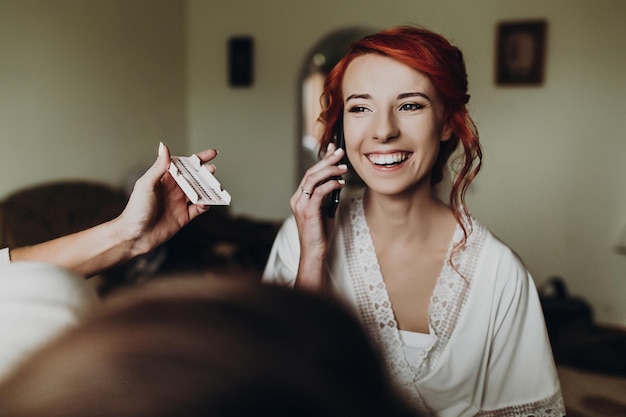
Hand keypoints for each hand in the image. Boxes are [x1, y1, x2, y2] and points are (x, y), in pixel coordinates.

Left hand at [118, 142, 218, 256]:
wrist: (135, 236)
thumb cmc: (136, 209)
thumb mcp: (146, 185)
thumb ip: (158, 167)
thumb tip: (164, 146)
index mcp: (165, 179)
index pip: (184, 165)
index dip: (198, 159)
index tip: (212, 153)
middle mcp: (174, 189)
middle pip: (195, 177)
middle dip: (206, 173)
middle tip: (213, 170)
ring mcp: (180, 203)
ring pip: (200, 192)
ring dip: (209, 188)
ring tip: (215, 185)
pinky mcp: (184, 217)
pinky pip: (199, 209)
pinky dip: (206, 204)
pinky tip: (208, 202)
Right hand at [291, 143, 346, 288]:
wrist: (314, 251)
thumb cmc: (319, 234)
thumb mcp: (323, 211)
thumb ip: (326, 197)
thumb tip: (337, 182)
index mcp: (299, 197)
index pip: (310, 174)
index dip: (322, 160)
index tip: (333, 151)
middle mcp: (297, 198)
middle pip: (311, 172)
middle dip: (326, 160)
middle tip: (340, 152)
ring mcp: (301, 204)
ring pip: (313, 179)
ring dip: (330, 170)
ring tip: (343, 167)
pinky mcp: (308, 210)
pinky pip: (319, 191)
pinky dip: (331, 184)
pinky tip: (341, 183)